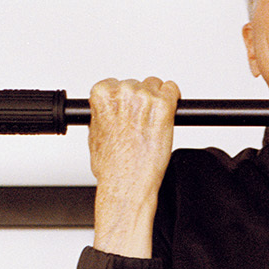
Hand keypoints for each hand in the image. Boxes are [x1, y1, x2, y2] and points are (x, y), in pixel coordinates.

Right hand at [89, 76, 178, 255]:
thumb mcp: (94, 136)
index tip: (129, 112)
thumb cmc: (112, 167)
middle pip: (138, 84)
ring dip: (157, 102)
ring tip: (152, 125)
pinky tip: (167, 117)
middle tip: (142, 124)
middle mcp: (123, 92)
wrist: (127, 184)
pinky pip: (173, 90)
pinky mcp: (163, 106)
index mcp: (102, 95)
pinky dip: (174, 101)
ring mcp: (144, 98)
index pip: (116, 83)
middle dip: (141, 102)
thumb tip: (108, 112)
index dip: (125, 100)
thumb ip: (101, 116)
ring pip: (157, 86)